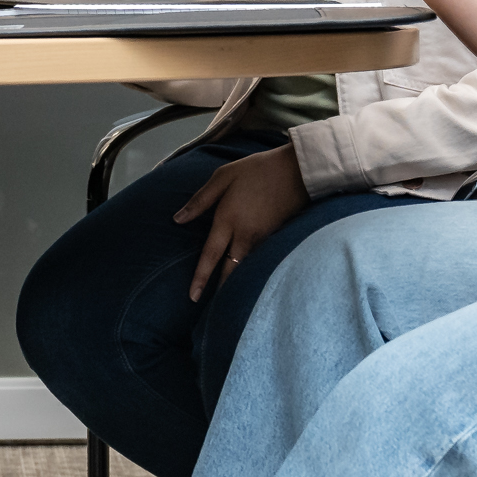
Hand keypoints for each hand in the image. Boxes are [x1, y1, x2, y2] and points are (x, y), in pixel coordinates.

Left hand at [173, 144, 311, 300]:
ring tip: (225, 295)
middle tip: (208, 307)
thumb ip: (200, 200)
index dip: (201, 278)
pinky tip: (245, 274)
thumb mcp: (223, 177)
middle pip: (229, 270)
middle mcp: (244, 235)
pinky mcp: (275, 237)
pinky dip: (250, 268)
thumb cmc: (257, 170)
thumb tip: (177, 219)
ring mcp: (262, 238)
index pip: (210, 256)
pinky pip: (258, 258)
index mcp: (227, 220)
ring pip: (245, 267)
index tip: (193, 296)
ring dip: (235, 281)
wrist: (298, 171)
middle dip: (219, 289)